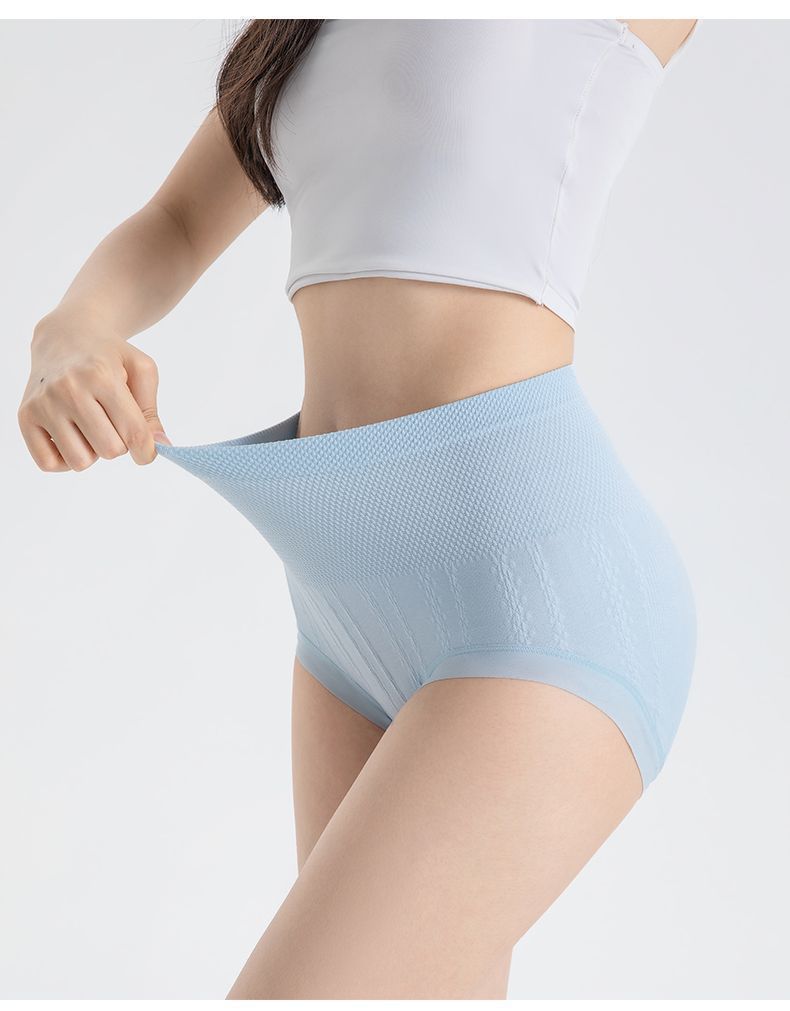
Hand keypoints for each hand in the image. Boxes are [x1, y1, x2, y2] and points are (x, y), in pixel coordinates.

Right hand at [18, 309, 170, 470]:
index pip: (133, 433)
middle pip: (110, 450)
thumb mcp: (141, 371)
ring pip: (80, 461)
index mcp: (102, 376)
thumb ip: (151, 411)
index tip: (146, 452)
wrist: (65, 337)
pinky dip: (65, 458)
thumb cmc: (109, 357)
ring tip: (90, 426)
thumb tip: (161, 444)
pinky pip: (50, 463)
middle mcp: (69, 389)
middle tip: (111, 422)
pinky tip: (71, 435)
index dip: (147, 451)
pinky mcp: (25, 417)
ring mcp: (43, 404)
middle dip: (118, 443)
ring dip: (92, 452)